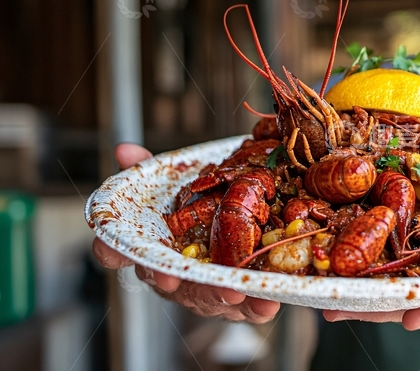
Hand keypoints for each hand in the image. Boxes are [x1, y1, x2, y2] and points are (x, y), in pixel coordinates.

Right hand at [92, 143, 279, 322]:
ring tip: (235, 291)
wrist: (239, 235)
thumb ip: (151, 172)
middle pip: (168, 280)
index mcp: (151, 247)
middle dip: (171, 280)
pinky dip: (256, 307)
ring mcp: (204, 290)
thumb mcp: (176, 188)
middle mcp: (173, 273)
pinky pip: (245, 308)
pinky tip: (268, 304)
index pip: (118, 250)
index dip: (112, 251)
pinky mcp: (237, 301)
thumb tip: (126, 150)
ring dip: (219, 296)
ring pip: (207, 298)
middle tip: (174, 278)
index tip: (112, 253)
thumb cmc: (197, 214)